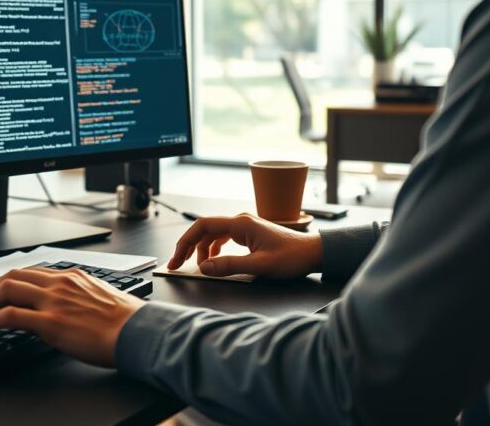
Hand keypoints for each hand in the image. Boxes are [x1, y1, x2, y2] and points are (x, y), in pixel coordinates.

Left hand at [0, 267, 145, 366]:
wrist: (139, 333)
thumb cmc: (127, 323)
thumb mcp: (98, 301)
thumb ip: (76, 300)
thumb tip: (62, 312)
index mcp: (72, 276)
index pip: (29, 273)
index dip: (5, 283)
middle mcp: (60, 283)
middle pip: (10, 277)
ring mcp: (53, 300)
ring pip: (4, 290)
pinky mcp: (49, 321)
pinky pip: (7, 316)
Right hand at [168, 213, 322, 278]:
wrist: (314, 253)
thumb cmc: (292, 257)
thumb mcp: (259, 266)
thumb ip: (230, 266)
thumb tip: (204, 268)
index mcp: (241, 223)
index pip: (202, 226)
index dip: (185, 242)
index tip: (176, 259)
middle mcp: (240, 220)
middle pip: (204, 229)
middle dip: (188, 247)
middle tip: (177, 264)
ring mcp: (245, 226)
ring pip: (213, 234)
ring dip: (201, 249)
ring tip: (196, 267)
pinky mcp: (249, 233)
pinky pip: (223, 238)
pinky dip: (213, 249)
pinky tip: (213, 261)